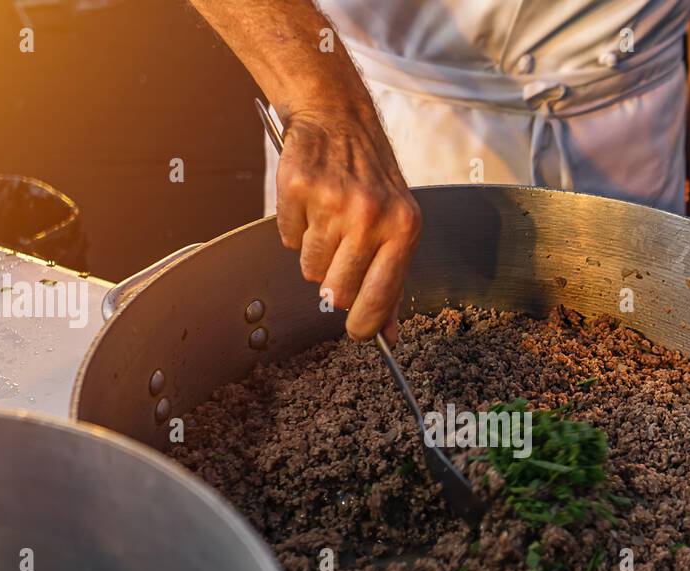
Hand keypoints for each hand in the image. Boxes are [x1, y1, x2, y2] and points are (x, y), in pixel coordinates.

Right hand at [275, 106, 421, 342]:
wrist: (338, 116)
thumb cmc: (371, 177)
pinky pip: (287, 238)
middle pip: (336, 292)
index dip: (363, 325)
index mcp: (402, 228)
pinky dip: (295, 228)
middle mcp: (370, 216)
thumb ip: (392, 281)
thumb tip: (389, 334)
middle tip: (340, 255)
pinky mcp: (297, 188)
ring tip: (327, 220)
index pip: (379, 298)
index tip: (356, 331)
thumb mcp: (398, 225)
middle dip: (333, 284)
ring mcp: (332, 201)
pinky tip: (310, 204)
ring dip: (314, 252)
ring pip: (309, 268)